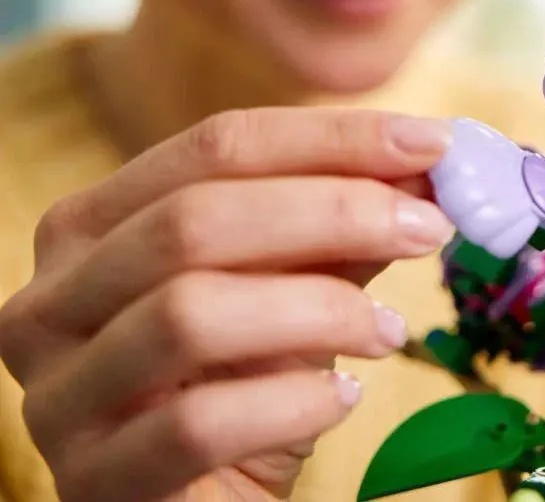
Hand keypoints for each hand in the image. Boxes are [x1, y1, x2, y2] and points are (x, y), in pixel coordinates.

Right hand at [0, 108, 453, 501]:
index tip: (430, 143)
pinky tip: (342, 398)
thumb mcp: (289, 282)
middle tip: (426, 225)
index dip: (332, 137)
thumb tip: (422, 159)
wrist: (199, 496)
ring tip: (390, 330)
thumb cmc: (242, 375)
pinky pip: (195, 425)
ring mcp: (62, 392)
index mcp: (97, 222)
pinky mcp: (94, 480)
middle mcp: (56, 296)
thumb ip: (339, 223)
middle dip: (333, 211)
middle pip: (197, 218)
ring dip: (320, 309)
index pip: (216, 146)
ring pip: (190, 313)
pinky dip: (291, 403)